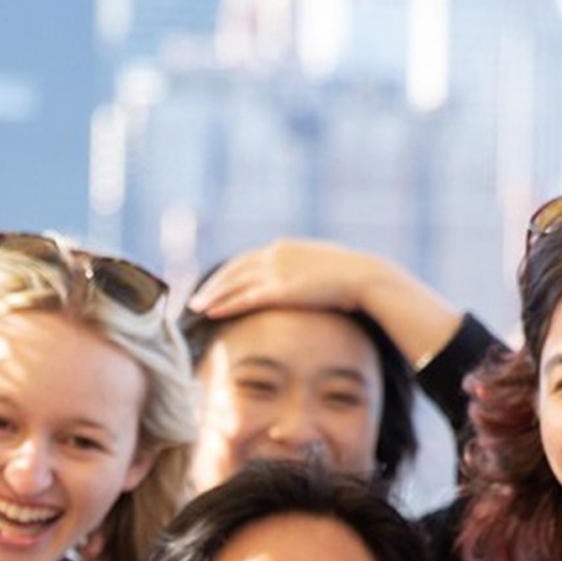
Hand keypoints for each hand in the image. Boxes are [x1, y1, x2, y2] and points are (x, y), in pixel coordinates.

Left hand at [187, 239, 459, 367]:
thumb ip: (312, 276)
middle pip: (234, 269)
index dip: (231, 273)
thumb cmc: (352, 278)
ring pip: (234, 283)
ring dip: (213, 295)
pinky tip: (212, 312)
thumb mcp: (327, 271)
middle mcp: (274, 255)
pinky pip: (244, 298)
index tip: (219, 283)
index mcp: (285, 248)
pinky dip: (225, 304)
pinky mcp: (279, 290)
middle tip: (197, 296)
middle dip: (214, 284)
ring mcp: (275, 271)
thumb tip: (315, 287)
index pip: (249, 260)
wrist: (364, 277)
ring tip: (197, 307)